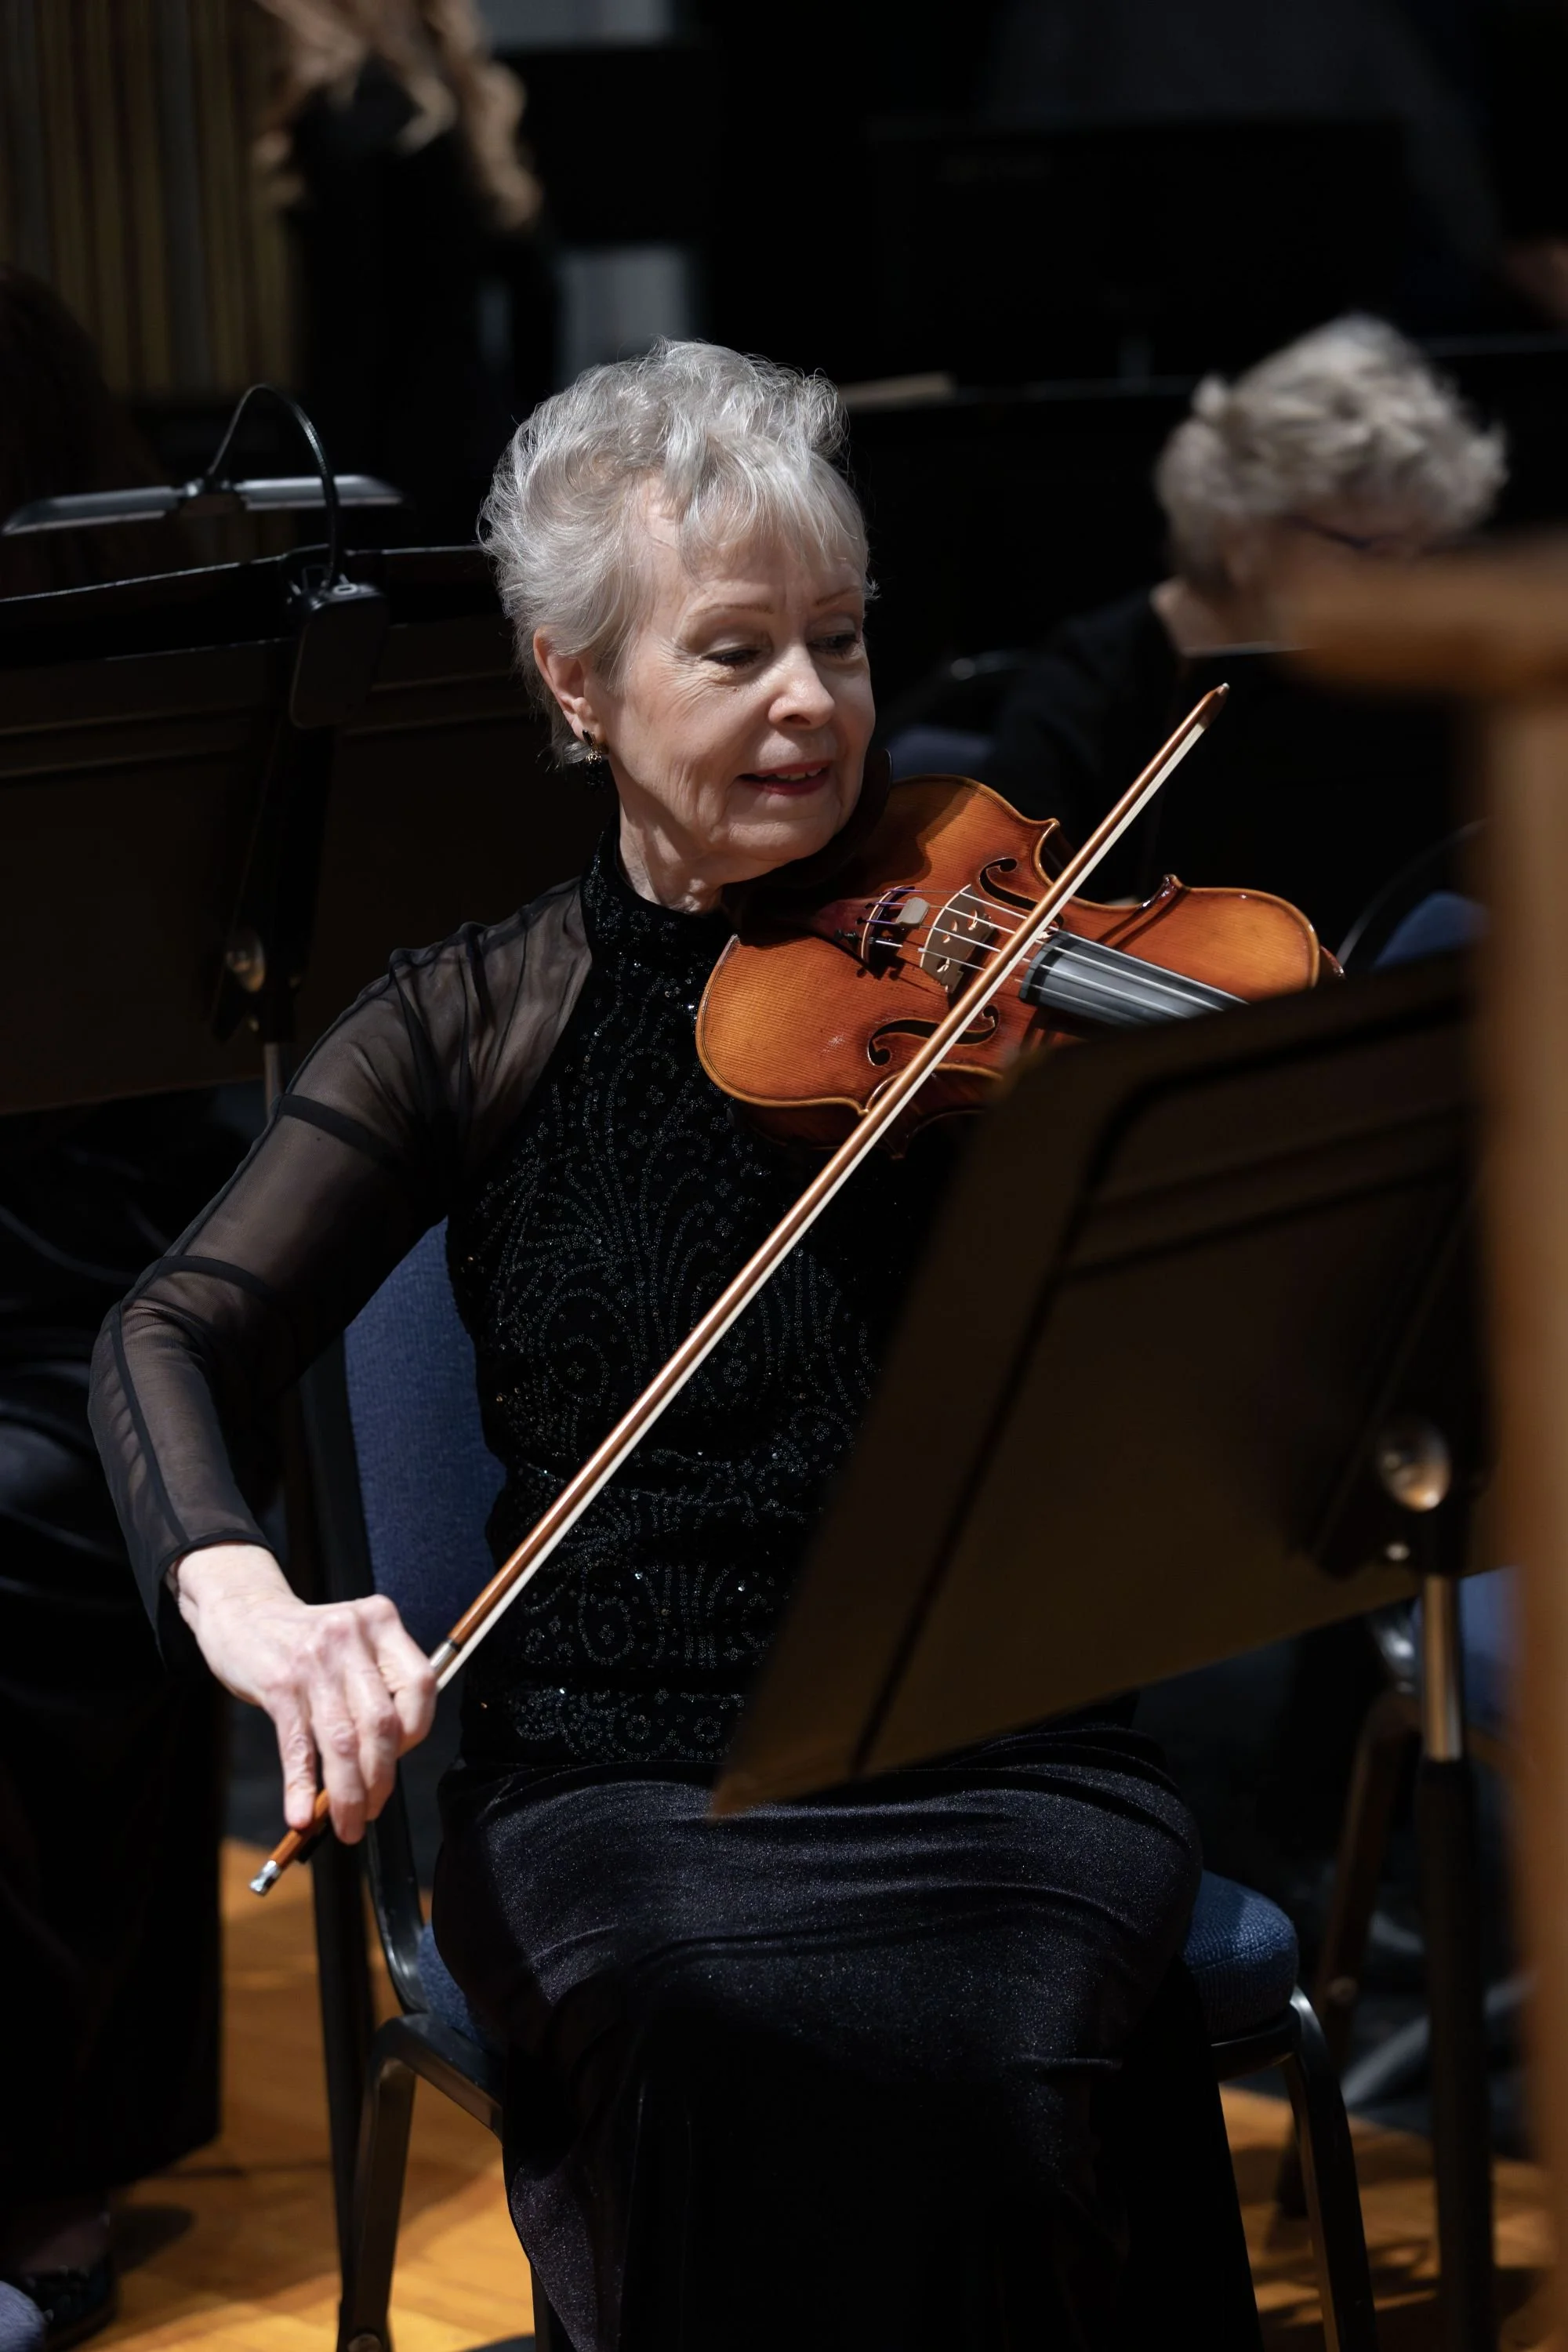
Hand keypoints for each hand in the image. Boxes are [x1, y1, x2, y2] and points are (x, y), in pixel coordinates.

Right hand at [175, 1544, 436, 1842]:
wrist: (241, 1609)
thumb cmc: (305, 1637)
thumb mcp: (352, 1640)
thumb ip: (377, 1683)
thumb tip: (389, 1759)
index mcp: (381, 1622)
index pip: (420, 1685)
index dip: (416, 1733)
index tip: (398, 1762)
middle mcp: (351, 1637)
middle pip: (381, 1722)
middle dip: (380, 1779)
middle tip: (373, 1811)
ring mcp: (314, 1660)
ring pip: (342, 1741)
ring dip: (347, 1794)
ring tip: (346, 1825)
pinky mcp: (278, 1684)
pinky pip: (297, 1746)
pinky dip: (301, 1787)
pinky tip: (301, 1815)